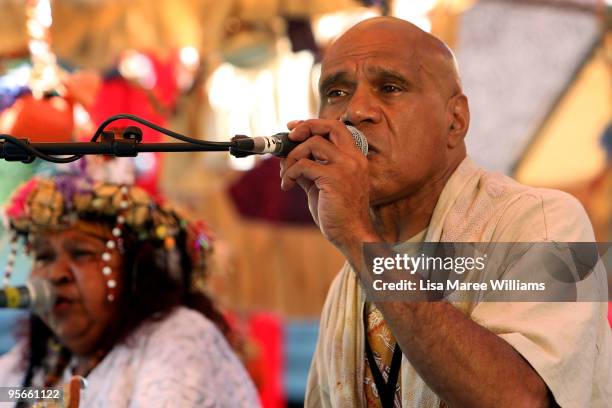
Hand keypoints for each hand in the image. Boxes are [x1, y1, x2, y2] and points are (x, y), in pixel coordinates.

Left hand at [279, 119, 377, 251]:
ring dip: (292, 157)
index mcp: (355, 158)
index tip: (295, 128)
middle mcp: (353, 158)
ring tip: (286, 174)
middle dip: (305, 127)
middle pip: (329, 126)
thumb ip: (309, 169)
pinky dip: (289, 173)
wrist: (351, 234)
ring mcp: (346, 167)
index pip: (337, 128)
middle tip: (289, 138)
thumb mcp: (322, 186)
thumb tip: (287, 156)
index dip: (314, 124)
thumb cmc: (338, 214)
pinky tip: (287, 185)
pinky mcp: (334, 178)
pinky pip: (303, 166)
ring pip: (312, 144)